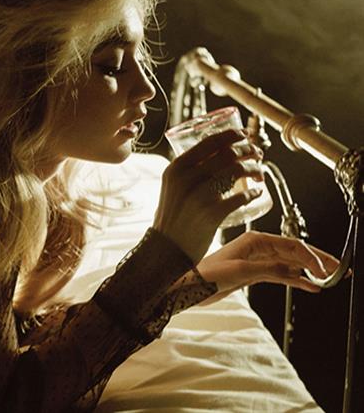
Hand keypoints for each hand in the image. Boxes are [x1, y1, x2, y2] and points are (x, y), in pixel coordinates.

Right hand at [152, 129, 264, 261]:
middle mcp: (187, 178)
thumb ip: (187, 172)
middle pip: (227, 154)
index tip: (243, 136)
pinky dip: (254, 192)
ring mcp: (200, 195)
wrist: (165, 249)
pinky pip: (242, 196)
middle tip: (256, 154)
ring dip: (254, 168)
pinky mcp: (213, 213)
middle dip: (248, 150)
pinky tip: (257, 192)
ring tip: (258, 172)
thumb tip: (216, 156)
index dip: (231, 136)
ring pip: (237, 171)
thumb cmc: (171, 218)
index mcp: (176, 169)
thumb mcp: (172, 188)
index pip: (209, 143)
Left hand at [194, 230, 339, 304]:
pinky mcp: (254, 274)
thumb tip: (294, 271)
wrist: (189, 287)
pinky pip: (281, 275)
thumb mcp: (240, 271)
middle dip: (317, 261)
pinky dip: (296, 280)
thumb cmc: (207, 274)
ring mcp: (257, 260)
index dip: (312, 257)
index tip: (325, 270)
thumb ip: (269, 269)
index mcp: (255, 240)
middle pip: (295, 252)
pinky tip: (311, 286)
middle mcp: (258, 247)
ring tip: (330, 279)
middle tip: (338, 270)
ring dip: (310, 271)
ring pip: (291, 264)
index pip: (292, 245)